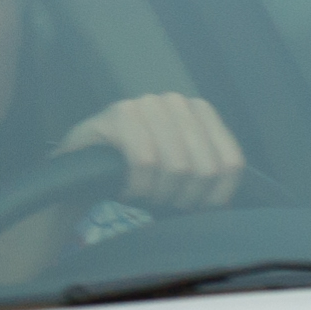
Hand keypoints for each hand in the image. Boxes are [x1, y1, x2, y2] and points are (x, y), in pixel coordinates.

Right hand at [56, 94, 245, 211]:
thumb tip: (228, 204)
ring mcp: (146, 104)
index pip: (231, 162)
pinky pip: (144, 161)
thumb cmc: (135, 172)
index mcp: (201, 111)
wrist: (80, 168)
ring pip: (177, 166)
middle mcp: (176, 101)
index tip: (195, 208)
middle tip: (163, 204)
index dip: (216, 195)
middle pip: (204, 167)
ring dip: (159, 194)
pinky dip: (137, 186)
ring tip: (144, 197)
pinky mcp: (118, 114)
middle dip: (184, 197)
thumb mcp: (181, 171)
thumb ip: (208, 176)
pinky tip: (127, 191)